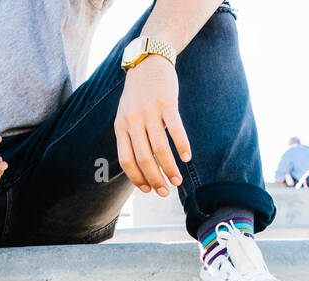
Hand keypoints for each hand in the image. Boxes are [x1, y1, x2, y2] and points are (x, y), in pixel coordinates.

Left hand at [114, 56, 190, 196]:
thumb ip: (131, 138)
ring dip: (170, 168)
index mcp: (121, 126)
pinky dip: (182, 145)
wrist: (149, 60)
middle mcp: (133, 120)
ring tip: (177, 180)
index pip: (126, 160)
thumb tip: (142, 168)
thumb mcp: (126, 115)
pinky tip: (187, 157)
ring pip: (160, 148)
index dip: (137, 178)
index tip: (148, 190)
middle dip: (155, 179)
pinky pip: (175, 129)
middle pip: (144, 158)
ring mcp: (149, 111)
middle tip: (165, 192)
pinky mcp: (166, 102)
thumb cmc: (139, 94)